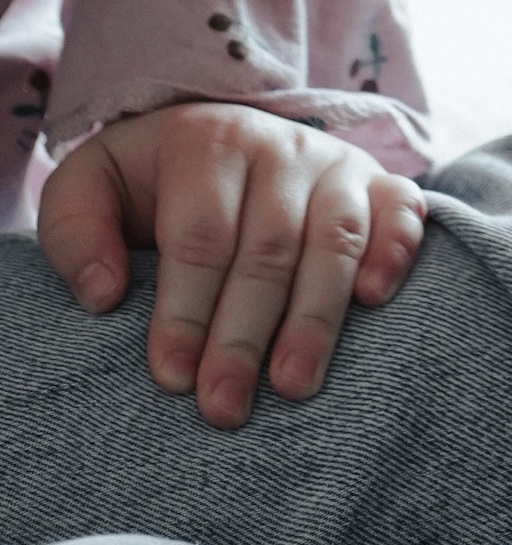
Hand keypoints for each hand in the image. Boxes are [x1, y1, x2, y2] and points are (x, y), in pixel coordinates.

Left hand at [38, 101, 427, 426]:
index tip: (171, 377)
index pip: (201, 235)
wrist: (215, 136)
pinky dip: (395, 249)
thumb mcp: (89, 189)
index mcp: (206, 143)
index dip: (186, 309)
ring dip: (317, 315)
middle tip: (224, 407)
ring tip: (294, 385)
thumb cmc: (147, 185)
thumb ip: (77, 233)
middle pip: (269, 246)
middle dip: (245, 334)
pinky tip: (377, 300)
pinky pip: (401, 207)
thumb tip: (106, 295)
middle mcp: (279, 146)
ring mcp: (334, 162)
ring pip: (335, 236)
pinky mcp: (377, 180)